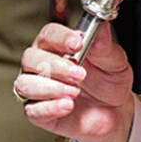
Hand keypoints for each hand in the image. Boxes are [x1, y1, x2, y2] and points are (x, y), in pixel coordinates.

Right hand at [16, 22, 134, 141]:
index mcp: (57, 46)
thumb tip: (102, 28)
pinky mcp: (38, 112)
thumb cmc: (108, 83)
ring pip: (25, 84)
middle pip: (31, 58)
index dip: (60, 38)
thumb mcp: (114, 62)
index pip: (48, 34)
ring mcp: (37, 89)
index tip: (77, 44)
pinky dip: (50, 108)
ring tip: (75, 92)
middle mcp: (41, 65)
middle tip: (80, 75)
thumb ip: (104, 46)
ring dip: (51, 88)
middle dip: (56, 66)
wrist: (115, 112)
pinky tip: (68, 105)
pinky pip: (32, 110)